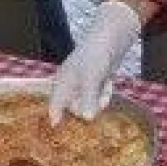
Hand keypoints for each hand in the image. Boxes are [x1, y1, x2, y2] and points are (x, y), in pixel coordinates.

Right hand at [48, 0, 141, 122]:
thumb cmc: (95, 55)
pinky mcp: (94, 83)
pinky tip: (109, 83)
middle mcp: (70, 84)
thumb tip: (86, 119)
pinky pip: (97, 96)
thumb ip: (88, 99)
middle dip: (88, 106)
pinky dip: (104, 92)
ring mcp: (82, 84)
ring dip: (99, 99)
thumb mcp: (91, 79)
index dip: (55, 116)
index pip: (54, 104)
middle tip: (99, 100)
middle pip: (75, 108)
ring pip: (88, 103)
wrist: (111, 38)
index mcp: (62, 82)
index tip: (55, 126)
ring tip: (106, 88)